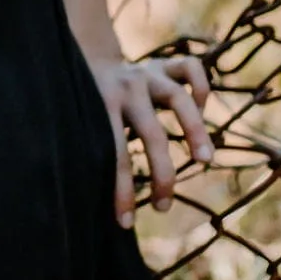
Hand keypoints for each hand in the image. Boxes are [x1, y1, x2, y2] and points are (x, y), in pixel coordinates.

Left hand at [87, 46, 213, 228]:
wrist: (81, 56)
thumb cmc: (80, 105)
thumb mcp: (75, 124)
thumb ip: (87, 152)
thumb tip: (82, 208)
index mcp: (101, 105)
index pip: (114, 154)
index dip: (121, 192)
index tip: (126, 222)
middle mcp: (128, 88)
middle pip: (152, 134)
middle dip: (161, 175)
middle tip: (164, 208)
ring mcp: (148, 73)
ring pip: (179, 98)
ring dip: (195, 131)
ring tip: (205, 161)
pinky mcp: (164, 64)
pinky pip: (191, 68)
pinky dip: (202, 88)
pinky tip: (203, 110)